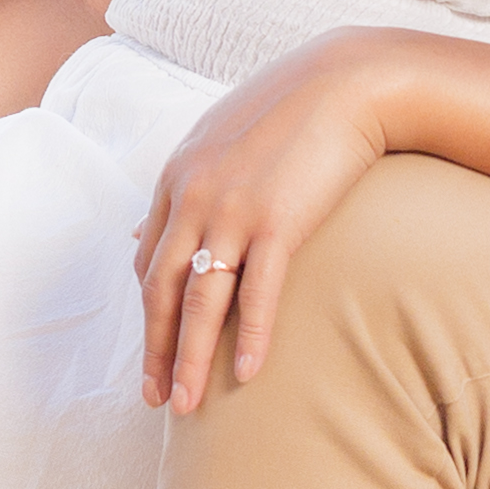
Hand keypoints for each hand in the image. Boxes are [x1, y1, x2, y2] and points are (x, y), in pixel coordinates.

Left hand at [135, 34, 409, 412]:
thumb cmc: (289, 110)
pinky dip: (251, 336)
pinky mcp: (278, 222)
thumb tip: (141, 230)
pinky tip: (249, 373)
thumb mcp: (216, 141)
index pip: (150, 263)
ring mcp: (232, 211)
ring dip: (191, 360)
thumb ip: (181, 189)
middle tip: (154, 399)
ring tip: (186, 406)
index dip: (149, 315)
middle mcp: (193, 197)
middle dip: (156, 351)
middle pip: (163, 291)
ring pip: (201, 303)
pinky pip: (259, 293)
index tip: (152, 354)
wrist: (348, 82)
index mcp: (176, 178)